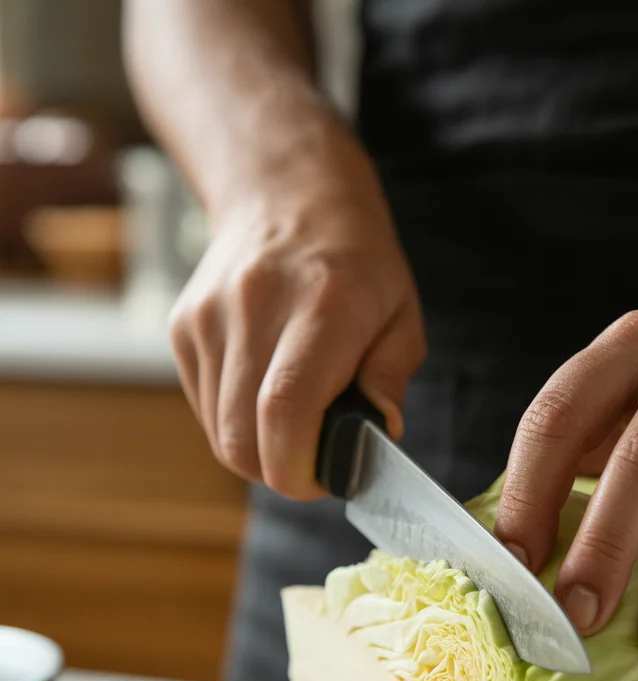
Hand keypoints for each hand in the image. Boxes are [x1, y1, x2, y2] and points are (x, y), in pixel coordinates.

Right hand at [168, 125, 424, 498]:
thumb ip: (390, 380)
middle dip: (281, 471)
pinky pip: (206, 409)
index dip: (299, 469)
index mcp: (321, 306)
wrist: (285, 192)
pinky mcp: (183, 328)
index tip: (326, 477)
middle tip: (317, 460)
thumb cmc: (357, 262)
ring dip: (259, 450)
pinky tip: (265, 394)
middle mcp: (254, 308)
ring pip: (220, 434)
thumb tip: (378, 438)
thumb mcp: (401, 314)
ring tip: (296, 422)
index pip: (285, 411)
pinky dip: (236, 423)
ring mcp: (208, 318)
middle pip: (243, 439)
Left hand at [495, 307, 637, 656]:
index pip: (555, 419)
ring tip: (600, 625)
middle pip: (619, 451)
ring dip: (627, 558)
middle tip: (555, 610)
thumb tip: (512, 554)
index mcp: (621, 353)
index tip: (507, 565)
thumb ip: (585, 457)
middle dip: (582, 538)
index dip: (525, 494)